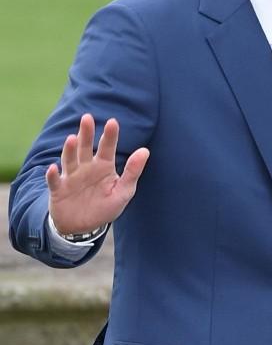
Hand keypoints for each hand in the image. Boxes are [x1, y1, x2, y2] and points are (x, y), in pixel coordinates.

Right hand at [46, 113, 148, 233]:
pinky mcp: (58, 189)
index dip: (110, 136)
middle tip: (87, 118)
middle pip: (85, 147)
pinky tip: (53, 168)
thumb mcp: (123, 192)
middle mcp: (86, 167)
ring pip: (69, 160)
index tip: (113, 122)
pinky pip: (55, 181)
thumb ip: (133, 172)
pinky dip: (53, 175)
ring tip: (72, 139)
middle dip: (86, 133)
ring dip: (70, 150)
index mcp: (103, 166)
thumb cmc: (105, 207)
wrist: (83, 227)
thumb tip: (145, 151)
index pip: (107, 148)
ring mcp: (71, 177)